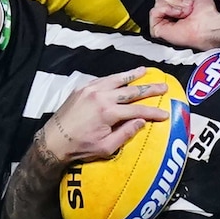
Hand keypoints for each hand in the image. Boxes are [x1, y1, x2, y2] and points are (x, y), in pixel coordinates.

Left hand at [43, 67, 169, 162]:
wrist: (54, 140)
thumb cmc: (80, 147)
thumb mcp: (106, 148)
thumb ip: (126, 133)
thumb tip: (142, 121)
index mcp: (108, 112)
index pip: (138, 110)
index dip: (153, 112)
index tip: (166, 113)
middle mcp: (101, 97)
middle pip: (131, 90)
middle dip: (149, 88)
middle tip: (163, 85)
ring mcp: (90, 90)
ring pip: (116, 79)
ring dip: (132, 75)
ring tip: (145, 71)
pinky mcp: (82, 89)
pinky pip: (102, 79)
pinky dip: (115, 77)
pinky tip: (121, 77)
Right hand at [150, 0, 219, 49]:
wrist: (209, 23)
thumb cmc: (207, 11)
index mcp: (175, 5)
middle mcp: (168, 14)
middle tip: (187, 3)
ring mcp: (162, 22)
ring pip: (157, 2)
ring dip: (175, 3)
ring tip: (185, 11)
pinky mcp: (157, 30)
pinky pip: (154, 11)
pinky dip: (167, 9)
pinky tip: (178, 14)